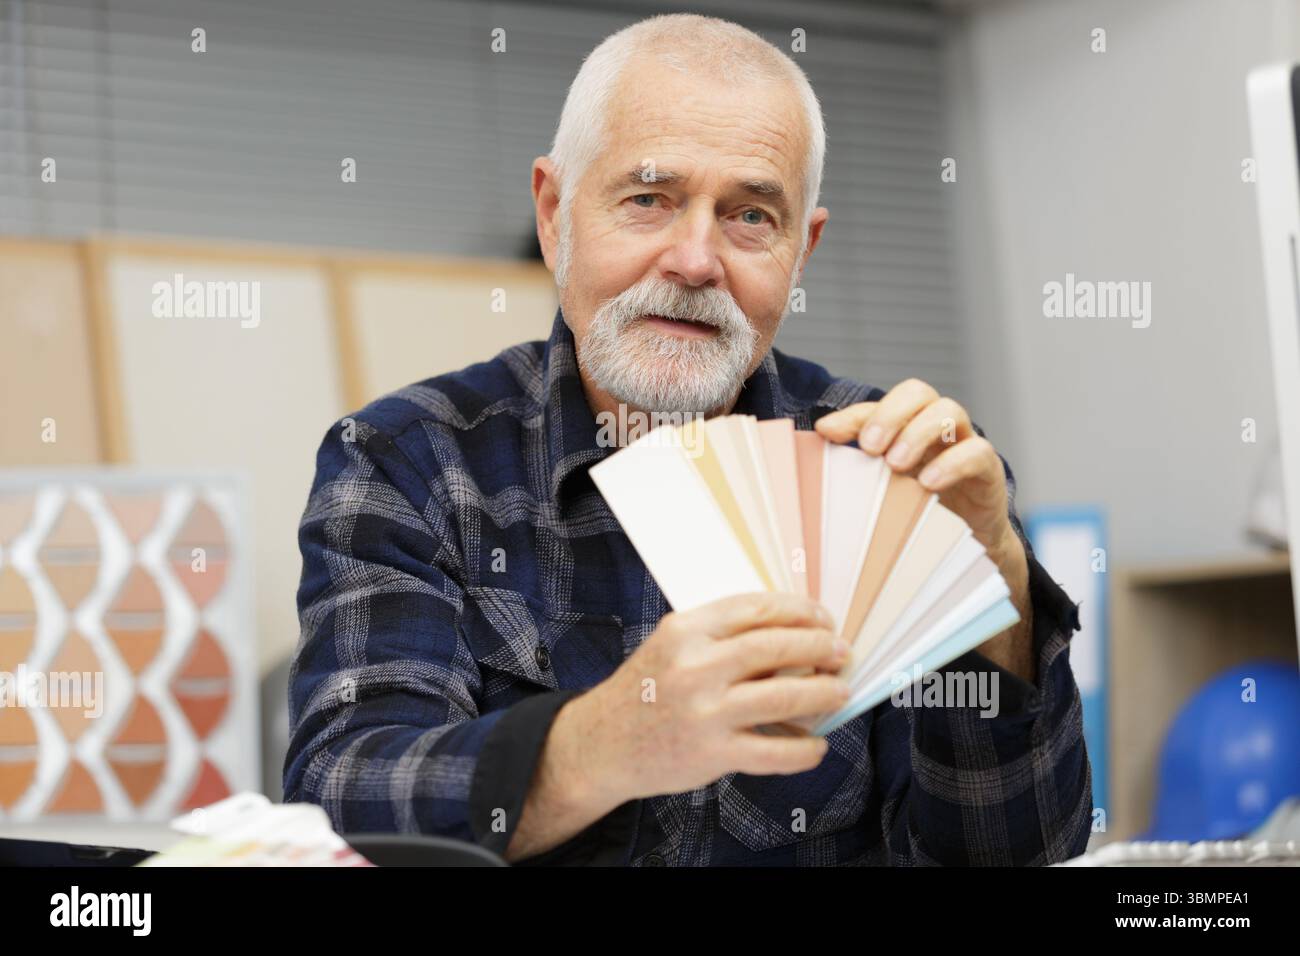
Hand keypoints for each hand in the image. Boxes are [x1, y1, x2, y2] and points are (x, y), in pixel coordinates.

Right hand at [563, 592, 850, 806]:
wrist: (602, 745)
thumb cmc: (646, 690)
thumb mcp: (673, 647)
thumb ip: (722, 638)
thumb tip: (794, 636)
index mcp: (686, 630)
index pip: (756, 609)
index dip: (800, 611)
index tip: (823, 618)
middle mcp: (695, 667)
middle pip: (775, 647)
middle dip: (820, 647)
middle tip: (841, 652)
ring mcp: (704, 712)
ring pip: (784, 697)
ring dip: (822, 693)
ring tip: (840, 692)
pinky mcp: (711, 754)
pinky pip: (774, 752)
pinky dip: (804, 750)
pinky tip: (817, 745)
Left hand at [814, 378, 1016, 556]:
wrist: (964, 550)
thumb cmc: (916, 516)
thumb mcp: (881, 494)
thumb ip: (855, 473)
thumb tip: (814, 459)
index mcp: (903, 430)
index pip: (876, 408)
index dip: (852, 416)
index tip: (825, 432)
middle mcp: (933, 429)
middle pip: (917, 392)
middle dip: (890, 413)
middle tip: (869, 447)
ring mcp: (963, 444)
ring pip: (949, 410)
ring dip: (918, 432)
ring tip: (896, 464)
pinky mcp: (988, 469)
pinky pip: (977, 451)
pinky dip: (952, 463)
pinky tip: (928, 484)